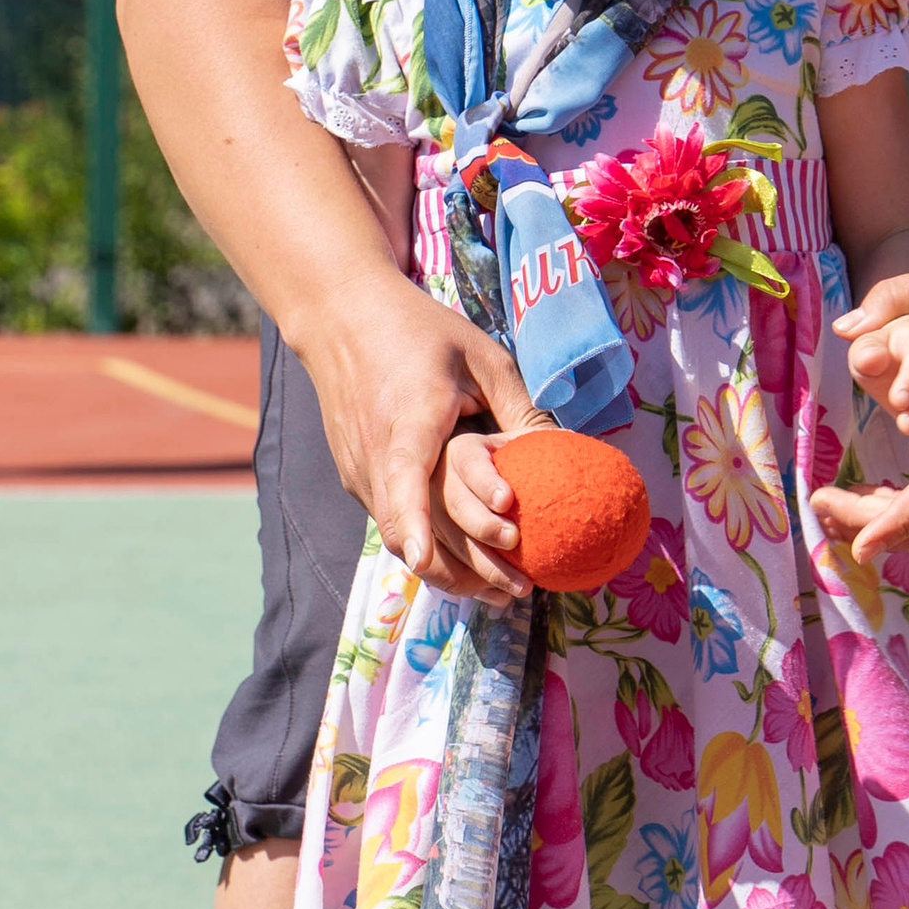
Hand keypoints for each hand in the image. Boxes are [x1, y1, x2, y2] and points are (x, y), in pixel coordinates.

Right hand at [300, 274, 531, 604]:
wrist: (341, 318)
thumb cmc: (421, 330)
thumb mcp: (482, 355)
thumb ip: (519, 407)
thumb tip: (567, 451)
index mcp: (410, 414)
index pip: (406, 475)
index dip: (414, 519)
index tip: (421, 557)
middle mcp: (375, 449)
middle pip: (409, 526)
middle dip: (461, 567)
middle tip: (518, 590)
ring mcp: (358, 467)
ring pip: (397, 535)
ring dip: (446, 568)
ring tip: (500, 590)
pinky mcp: (354, 476)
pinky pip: (389, 522)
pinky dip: (426, 546)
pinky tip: (466, 561)